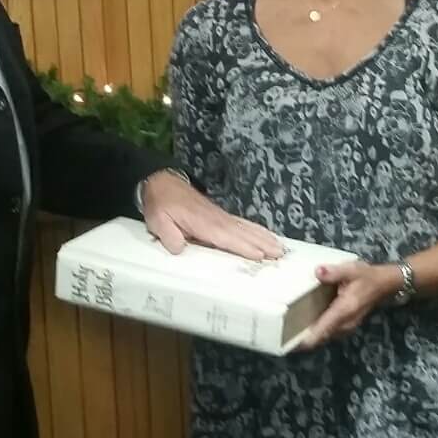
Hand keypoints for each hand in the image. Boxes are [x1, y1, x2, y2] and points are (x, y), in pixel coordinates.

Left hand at [140, 171, 283, 259]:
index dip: (242, 246)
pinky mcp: (221, 216)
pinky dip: (256, 230)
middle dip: (261, 243)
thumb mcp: (157, 220)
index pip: (225, 236)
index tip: (258, 255)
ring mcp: (221, 216)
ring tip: (280, 247)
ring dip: (264, 237)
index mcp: (201, 222)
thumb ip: (169, 235)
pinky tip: (265, 236)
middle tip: (279, 254)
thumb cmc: (161, 204)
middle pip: (242, 232)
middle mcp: (216, 219)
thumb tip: (180, 248)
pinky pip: (242, 224)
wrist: (162, 183)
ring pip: (246, 228)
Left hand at [288, 260, 402, 349]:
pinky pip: (327, 332)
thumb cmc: (368, 276)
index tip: (289, 345)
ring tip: (287, 331)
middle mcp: (344, 324)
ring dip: (309, 337)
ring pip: (324, 337)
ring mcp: (346, 327)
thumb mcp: (352, 270)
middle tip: (280, 336)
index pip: (322, 330)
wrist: (385, 285)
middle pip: (320, 338)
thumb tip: (318, 272)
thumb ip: (335, 272)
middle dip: (302, 340)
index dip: (305, 340)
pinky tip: (304, 324)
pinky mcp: (345, 326)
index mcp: (344, 311)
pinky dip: (316, 331)